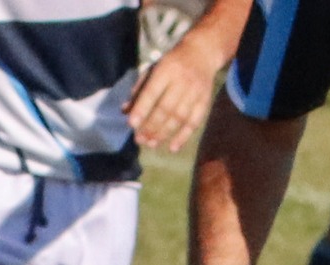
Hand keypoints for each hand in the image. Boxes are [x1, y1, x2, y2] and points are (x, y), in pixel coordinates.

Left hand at [125, 33, 220, 153]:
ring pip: (179, 117)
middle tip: (139, 139)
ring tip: (151, 143)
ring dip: (164, 134)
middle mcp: (182, 80)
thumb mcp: (153, 69)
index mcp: (166, 69)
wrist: (202, 52)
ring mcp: (195, 91)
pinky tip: (173, 147)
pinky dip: (184, 136)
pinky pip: (194, 121)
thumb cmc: (171, 64)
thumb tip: (125, 111)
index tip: (131, 124)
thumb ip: (139, 90)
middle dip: (151, 126)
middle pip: (165, 108)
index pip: (152, 92)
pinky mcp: (204, 100)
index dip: (141, 109)